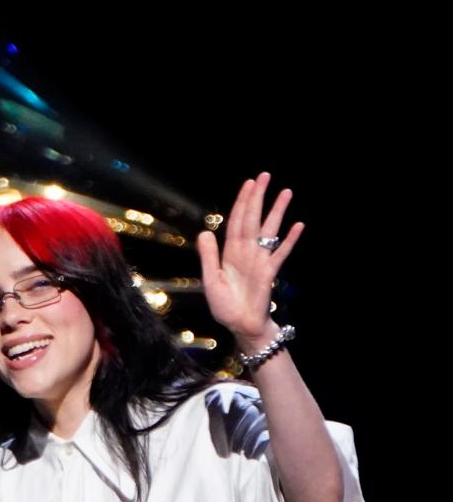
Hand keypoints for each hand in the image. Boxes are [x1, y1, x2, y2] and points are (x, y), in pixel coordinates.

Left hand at [196, 172, 303, 351]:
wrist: (240, 326)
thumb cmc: (225, 306)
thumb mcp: (210, 280)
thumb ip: (208, 256)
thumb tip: (204, 232)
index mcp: (230, 252)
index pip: (236, 221)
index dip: (242, 203)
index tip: (249, 184)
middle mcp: (246, 252)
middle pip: (253, 219)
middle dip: (258, 198)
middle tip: (265, 176)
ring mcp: (260, 260)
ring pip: (269, 230)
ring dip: (277, 211)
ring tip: (286, 192)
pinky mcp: (270, 272)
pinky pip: (281, 253)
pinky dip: (289, 240)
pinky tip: (298, 225)